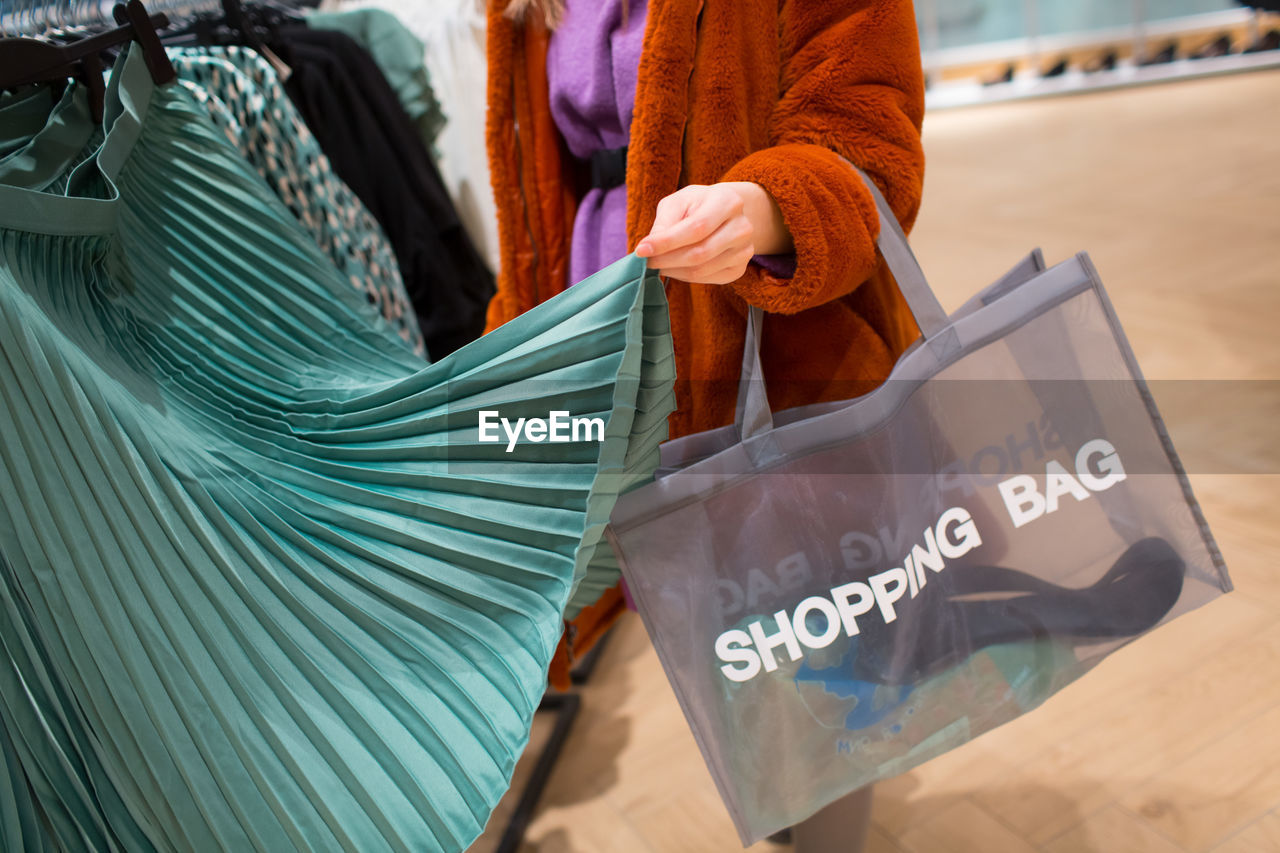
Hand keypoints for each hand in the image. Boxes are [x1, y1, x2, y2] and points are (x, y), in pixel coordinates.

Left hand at [635, 182, 792, 283]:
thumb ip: (664, 222)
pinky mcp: (739, 268)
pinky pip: (707, 279)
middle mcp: (742, 227)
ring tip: (658, 263)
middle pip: (699, 253)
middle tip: (646, 261)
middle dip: (666, 260)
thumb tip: (649, 247)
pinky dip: (684, 276)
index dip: (667, 242)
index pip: (696, 227)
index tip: (641, 250)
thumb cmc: (698, 205)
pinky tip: (675, 267)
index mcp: (728, 201)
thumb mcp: (679, 202)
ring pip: (701, 270)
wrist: (727, 214)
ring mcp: (744, 250)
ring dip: (673, 270)